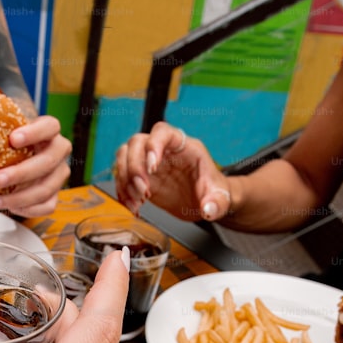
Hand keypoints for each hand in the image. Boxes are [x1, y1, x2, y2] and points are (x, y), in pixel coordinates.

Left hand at [0, 115, 70, 216]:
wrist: (15, 161)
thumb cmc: (6, 143)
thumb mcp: (1, 130)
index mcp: (49, 131)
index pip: (50, 126)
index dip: (34, 133)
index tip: (12, 139)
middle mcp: (59, 152)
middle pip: (47, 162)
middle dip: (20, 173)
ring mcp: (59, 175)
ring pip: (46, 189)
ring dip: (19, 197)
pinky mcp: (55, 195)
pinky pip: (47, 206)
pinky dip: (27, 209)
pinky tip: (9, 207)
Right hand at [115, 121, 231, 220]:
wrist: (204, 203)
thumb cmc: (212, 191)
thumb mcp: (220, 198)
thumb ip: (216, 203)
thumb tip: (209, 210)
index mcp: (184, 147)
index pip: (163, 132)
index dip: (153, 145)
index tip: (152, 168)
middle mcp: (164, 150)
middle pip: (137, 143)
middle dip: (134, 168)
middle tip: (144, 191)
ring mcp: (149, 163)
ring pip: (124, 156)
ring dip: (125, 180)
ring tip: (137, 202)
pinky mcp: (141, 178)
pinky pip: (122, 177)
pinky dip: (123, 192)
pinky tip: (132, 206)